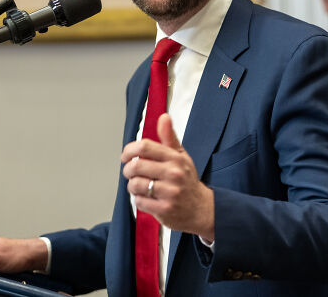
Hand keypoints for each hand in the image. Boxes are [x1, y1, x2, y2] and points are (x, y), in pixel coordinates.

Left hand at [121, 113, 214, 241]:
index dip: (129, 150)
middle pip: (136, 166)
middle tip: (131, 172)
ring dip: (132, 186)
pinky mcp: (164, 209)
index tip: (125, 156)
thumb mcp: (181, 155)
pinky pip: (139, 201)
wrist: (202, 208)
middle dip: (128, 170)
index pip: (145, 147)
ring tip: (140, 186)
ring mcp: (170, 192)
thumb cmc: (187, 180)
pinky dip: (139, 200)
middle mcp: (173, 174)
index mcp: (175, 158)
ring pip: (135, 185)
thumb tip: (164, 117)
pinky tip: (148, 198)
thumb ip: (169, 137)